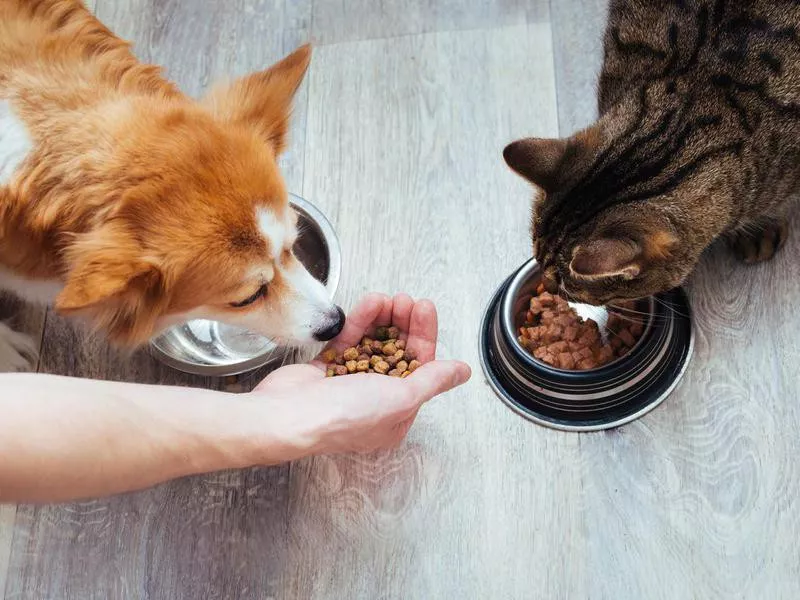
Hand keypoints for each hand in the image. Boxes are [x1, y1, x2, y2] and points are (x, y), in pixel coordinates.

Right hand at [248, 293, 470, 457]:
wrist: (287, 416)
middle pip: (397, 353)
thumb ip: (432, 380)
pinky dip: (360, 322)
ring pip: (373, 344)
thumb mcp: (401, 398)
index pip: (419, 368)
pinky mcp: (326, 369)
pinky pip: (349, 341)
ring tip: (388, 298)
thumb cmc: (344, 416)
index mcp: (396, 415)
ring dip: (383, 319)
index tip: (424, 308)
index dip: (423, 336)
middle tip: (406, 300)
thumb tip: (462, 372)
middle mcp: (374, 400)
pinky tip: (370, 302)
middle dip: (404, 324)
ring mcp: (349, 384)